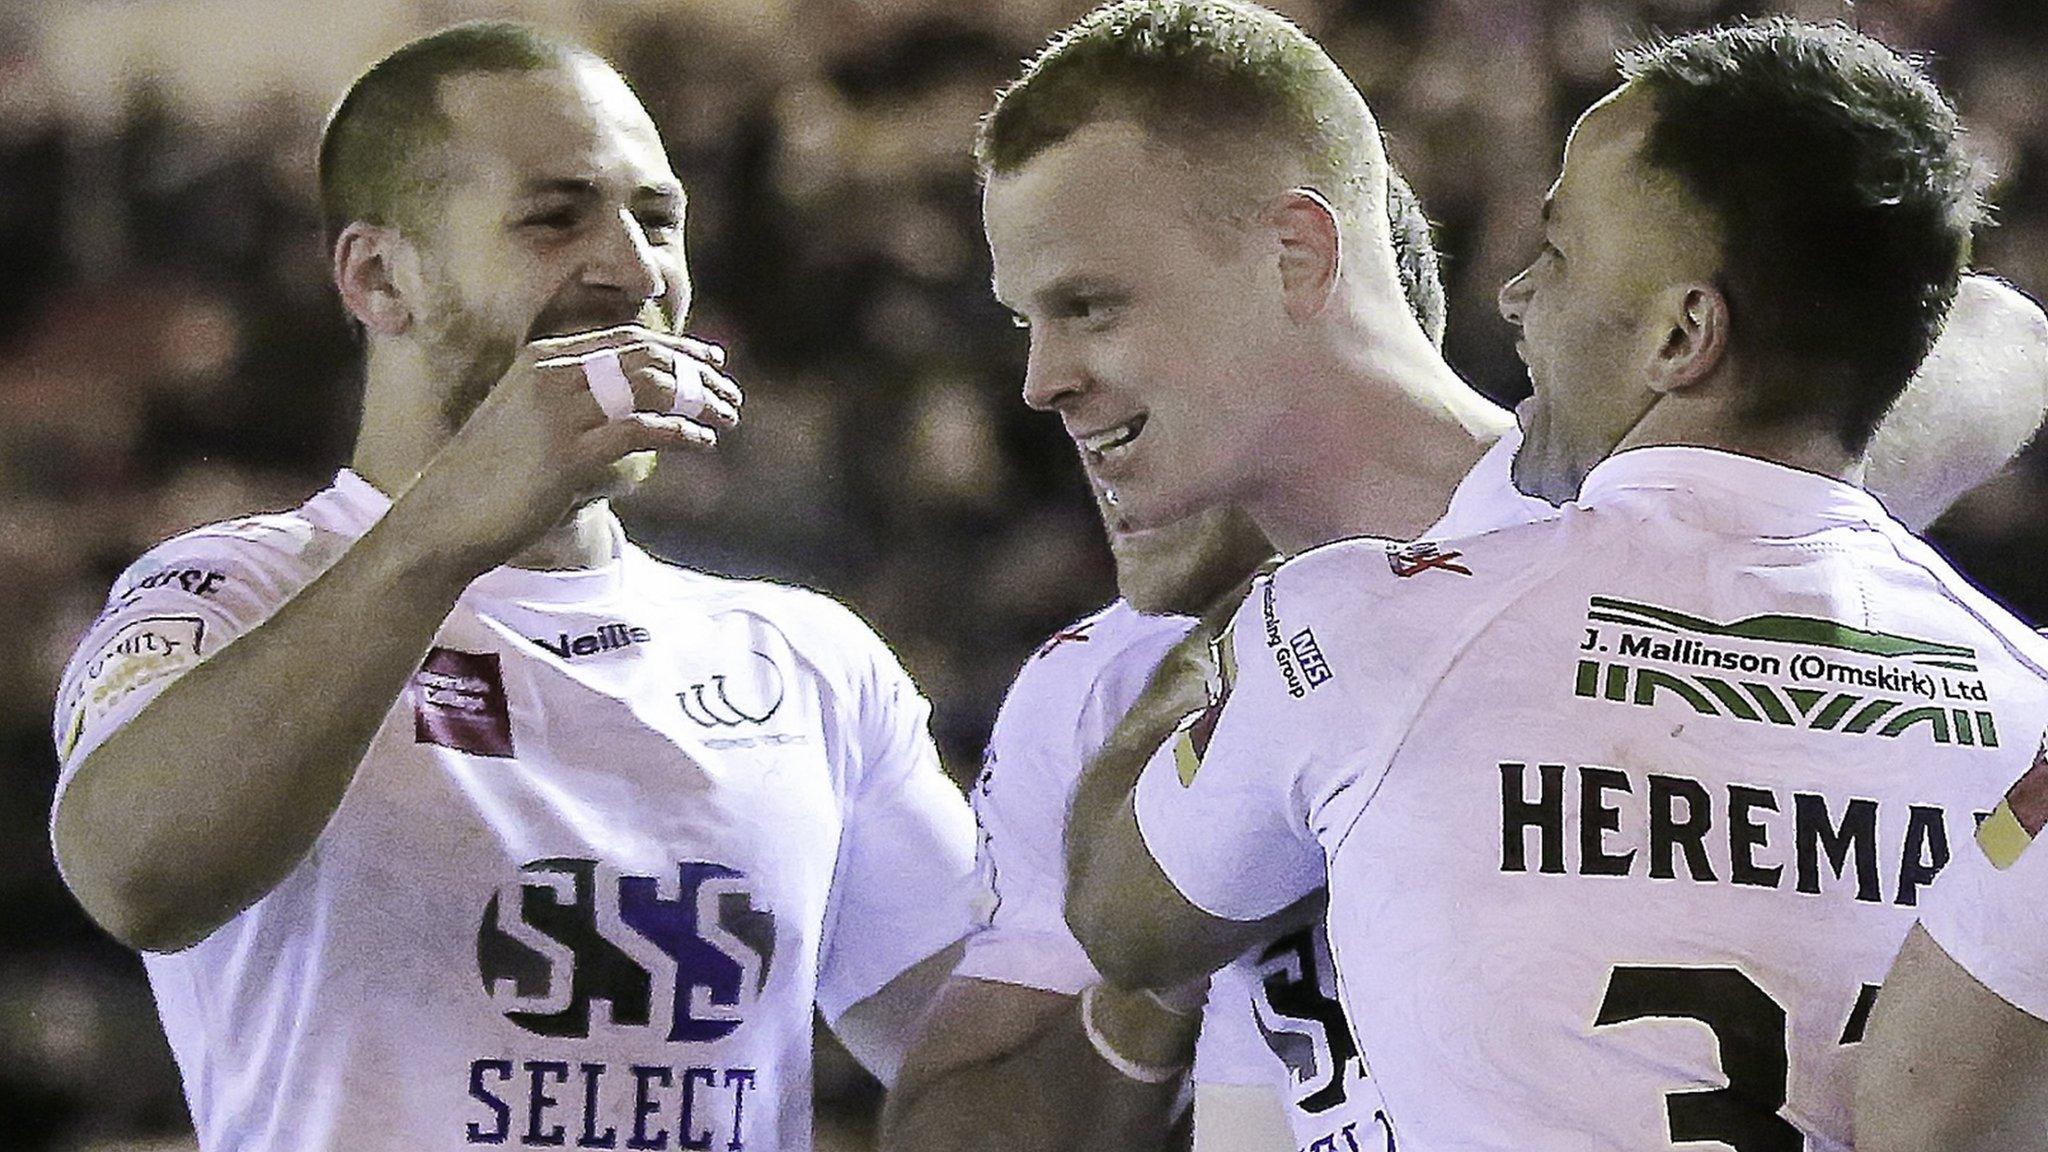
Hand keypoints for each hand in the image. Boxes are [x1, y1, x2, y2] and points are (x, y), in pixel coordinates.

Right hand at [398, 324, 741, 569]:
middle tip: (732, 396)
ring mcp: (558, 411)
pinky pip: (642, 430)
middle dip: (698, 374)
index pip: (627, 341)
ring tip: (726, 419)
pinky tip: (702, 443)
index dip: (678, 349)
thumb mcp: (526, 422)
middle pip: (646, 358)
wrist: (441, 520)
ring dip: (698, 402)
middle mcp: (551, 374)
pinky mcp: (567, 452)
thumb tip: (630, 404)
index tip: (714, 364)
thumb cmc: (487, 479)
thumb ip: (572, 403)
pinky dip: (681, 432)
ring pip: (651, 389)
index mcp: (542, 360)